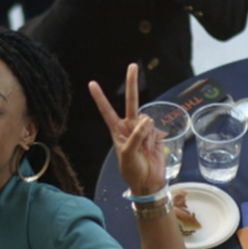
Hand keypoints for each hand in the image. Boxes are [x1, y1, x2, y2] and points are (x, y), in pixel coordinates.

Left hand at [88, 64, 166, 194]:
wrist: (148, 182)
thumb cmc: (132, 170)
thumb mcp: (127, 155)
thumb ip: (135, 137)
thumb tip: (146, 120)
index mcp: (117, 130)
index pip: (107, 110)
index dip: (100, 97)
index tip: (92, 84)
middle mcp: (129, 126)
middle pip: (131, 101)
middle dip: (132, 83)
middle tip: (132, 66)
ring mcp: (143, 129)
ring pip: (146, 120)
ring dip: (146, 135)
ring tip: (144, 149)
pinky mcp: (155, 134)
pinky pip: (155, 129)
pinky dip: (154, 138)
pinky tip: (152, 148)